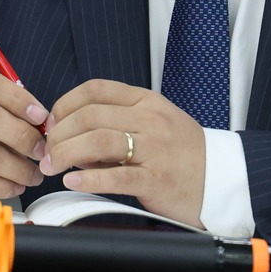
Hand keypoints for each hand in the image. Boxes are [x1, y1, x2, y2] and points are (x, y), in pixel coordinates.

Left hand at [39, 80, 206, 226]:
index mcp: (146, 101)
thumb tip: (70, 135)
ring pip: (99, 141)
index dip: (64, 104)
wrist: (223, 179)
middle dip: (59, 134)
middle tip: (47, 151)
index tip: (52, 122)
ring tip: (53, 166)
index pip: (95, 90)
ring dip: (67, 153)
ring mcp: (156, 149)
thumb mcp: (153, 125)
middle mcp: (151, 120)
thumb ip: (115, 124)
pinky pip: (117, 176)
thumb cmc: (182, 153)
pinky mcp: (158, 180)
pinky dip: (90, 178)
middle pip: (90, 116)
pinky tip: (73, 181)